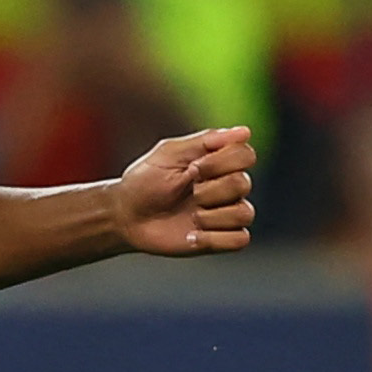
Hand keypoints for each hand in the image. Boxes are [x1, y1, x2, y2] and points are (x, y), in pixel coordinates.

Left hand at [112, 126, 258, 255]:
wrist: (126, 216)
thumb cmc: (145, 181)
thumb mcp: (169, 154)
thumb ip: (206, 141)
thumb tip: (245, 132)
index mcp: (219, 162)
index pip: (246, 155)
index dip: (222, 162)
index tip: (193, 167)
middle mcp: (227, 187)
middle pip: (243, 183)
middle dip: (210, 189)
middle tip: (188, 192)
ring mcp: (225, 214)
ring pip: (245, 213)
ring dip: (212, 215)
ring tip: (189, 215)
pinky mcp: (220, 240)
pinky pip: (240, 240)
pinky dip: (215, 238)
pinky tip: (191, 236)